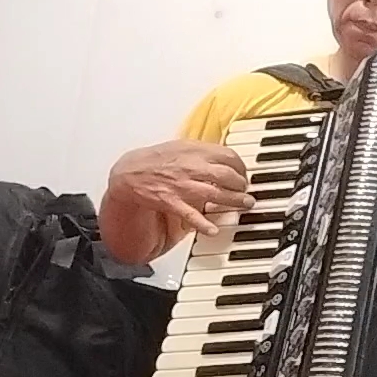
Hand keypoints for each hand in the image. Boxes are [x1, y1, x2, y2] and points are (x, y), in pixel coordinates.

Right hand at [106, 139, 252, 235]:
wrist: (129, 172)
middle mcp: (191, 167)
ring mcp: (182, 186)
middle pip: (227, 175)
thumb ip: (204, 151)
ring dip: (234, 201)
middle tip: (246, 192)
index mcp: (195, 151)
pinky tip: (213, 229)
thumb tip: (226, 156)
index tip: (244, 175)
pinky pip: (190, 214)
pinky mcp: (172, 202)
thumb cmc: (157, 159)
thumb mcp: (182, 146)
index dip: (241, 167)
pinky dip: (202, 223)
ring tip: (245, 205)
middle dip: (242, 185)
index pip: (229, 156)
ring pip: (215, 194)